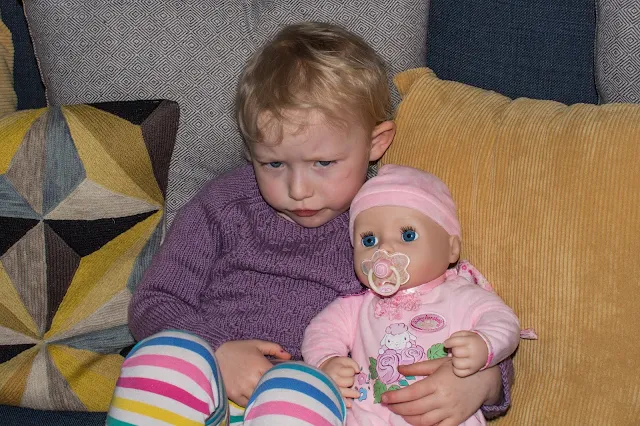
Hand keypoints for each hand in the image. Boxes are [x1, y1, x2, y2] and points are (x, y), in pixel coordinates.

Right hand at [215, 339, 290, 405]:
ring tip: (267, 392)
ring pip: (261, 397)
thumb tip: (289, 357)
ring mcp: (243, 388)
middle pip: (271, 388)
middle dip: (275, 387)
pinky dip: (254, 402)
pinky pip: (249, 404)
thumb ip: (274, 348)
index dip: (283, 377)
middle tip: (278, 387)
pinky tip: (256, 397)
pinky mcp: (234, 395)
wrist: (213, 356)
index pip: (278, 375)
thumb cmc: (237, 349)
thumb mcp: (256, 344)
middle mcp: (252, 377)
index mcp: (260, 364)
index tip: (285, 377)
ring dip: (264, 395)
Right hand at [319, 356, 359, 407]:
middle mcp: (333, 379)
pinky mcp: (331, 395)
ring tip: (357, 394)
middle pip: (349, 382)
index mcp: (336, 369)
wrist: (324, 370)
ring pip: (345, 392)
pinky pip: (339, 399)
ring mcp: (332, 388)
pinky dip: (344, 402)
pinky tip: (350, 404)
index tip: (349, 371)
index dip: (352, 371)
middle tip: (348, 379)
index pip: (350, 372)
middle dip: (351, 380)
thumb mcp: (344, 360)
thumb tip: (358, 371)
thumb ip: (353, 363)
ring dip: (352, 393)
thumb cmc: (336, 366)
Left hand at [381, 357, 500, 425]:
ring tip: (401, 413)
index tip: (384, 399)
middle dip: (398, 408)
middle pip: (414, 408)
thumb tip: (399, 369)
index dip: (395, 398)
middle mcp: (442, 398)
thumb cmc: (458, 367)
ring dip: (409, 419)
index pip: (410, 393)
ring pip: (424, 421)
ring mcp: (450, 411)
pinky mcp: (457, 419)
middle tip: (388, 406)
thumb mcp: (437, 363)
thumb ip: (417, 367)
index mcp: (436, 383)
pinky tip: (417, 422)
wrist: (484, 378)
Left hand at [443, 331, 487, 376]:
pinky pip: (459, 373)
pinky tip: (459, 364)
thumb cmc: (472, 341)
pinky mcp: (472, 371)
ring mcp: (473, 363)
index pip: (454, 341)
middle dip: (453, 351)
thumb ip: (455, 336)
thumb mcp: (465, 334)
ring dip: (454, 360)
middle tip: (456, 350)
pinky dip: (456, 369)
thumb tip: (446, 344)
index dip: (448, 342)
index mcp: (471, 341)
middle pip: (455, 352)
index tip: (447, 344)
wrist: (486, 350)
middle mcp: (473, 352)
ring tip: (458, 357)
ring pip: (456, 363)